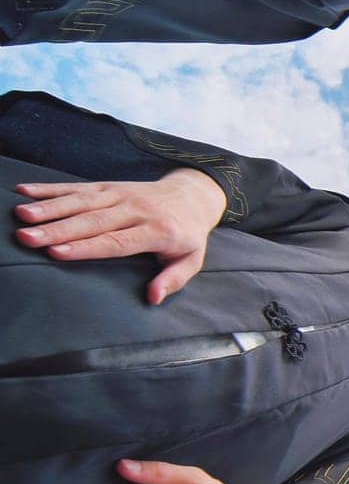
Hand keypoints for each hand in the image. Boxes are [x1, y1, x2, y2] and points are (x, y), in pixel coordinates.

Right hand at [13, 168, 226, 303]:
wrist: (193, 195)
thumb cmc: (187, 235)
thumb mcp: (192, 259)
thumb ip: (174, 279)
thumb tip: (153, 297)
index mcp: (157, 230)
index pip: (117, 241)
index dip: (86, 247)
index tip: (57, 253)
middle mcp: (136, 209)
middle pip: (92, 221)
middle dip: (58, 229)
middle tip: (27, 237)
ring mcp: (119, 195)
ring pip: (81, 201)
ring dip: (49, 207)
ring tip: (21, 215)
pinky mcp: (107, 186)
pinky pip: (76, 186)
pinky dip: (49, 188)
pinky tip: (24, 192)